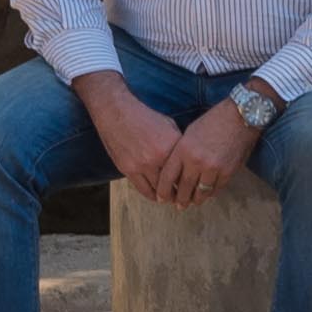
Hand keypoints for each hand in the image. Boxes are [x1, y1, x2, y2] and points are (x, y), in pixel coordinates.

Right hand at [80, 74, 189, 197]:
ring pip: (159, 190)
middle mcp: (158, 157)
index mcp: (171, 144)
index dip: (191, 180)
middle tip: (185, 198)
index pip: (186, 170)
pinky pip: (143, 189)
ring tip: (172, 199)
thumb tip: (187, 160)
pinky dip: (152, 195)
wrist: (116, 112)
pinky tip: (157, 196)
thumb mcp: (168, 125)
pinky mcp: (128, 169)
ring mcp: (142, 164)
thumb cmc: (143, 117)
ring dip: (166, 196)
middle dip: (181, 192)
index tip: (194, 186)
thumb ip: (177, 144)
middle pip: (174, 183)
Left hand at [157, 98, 263, 203]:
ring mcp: (213, 168)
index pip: (168, 177)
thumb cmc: (213, 121)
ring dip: (196, 200)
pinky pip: (216, 189)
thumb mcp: (190, 133)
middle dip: (180, 199)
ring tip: (193, 202)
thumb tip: (177, 172)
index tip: (161, 198)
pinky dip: (210, 193)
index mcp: (183, 149)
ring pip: (200, 193)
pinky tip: (207, 194)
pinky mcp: (227, 172)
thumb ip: (182, 153)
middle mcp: (196, 161)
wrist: (240, 117)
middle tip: (179, 205)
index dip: (163, 191)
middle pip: (184, 188)